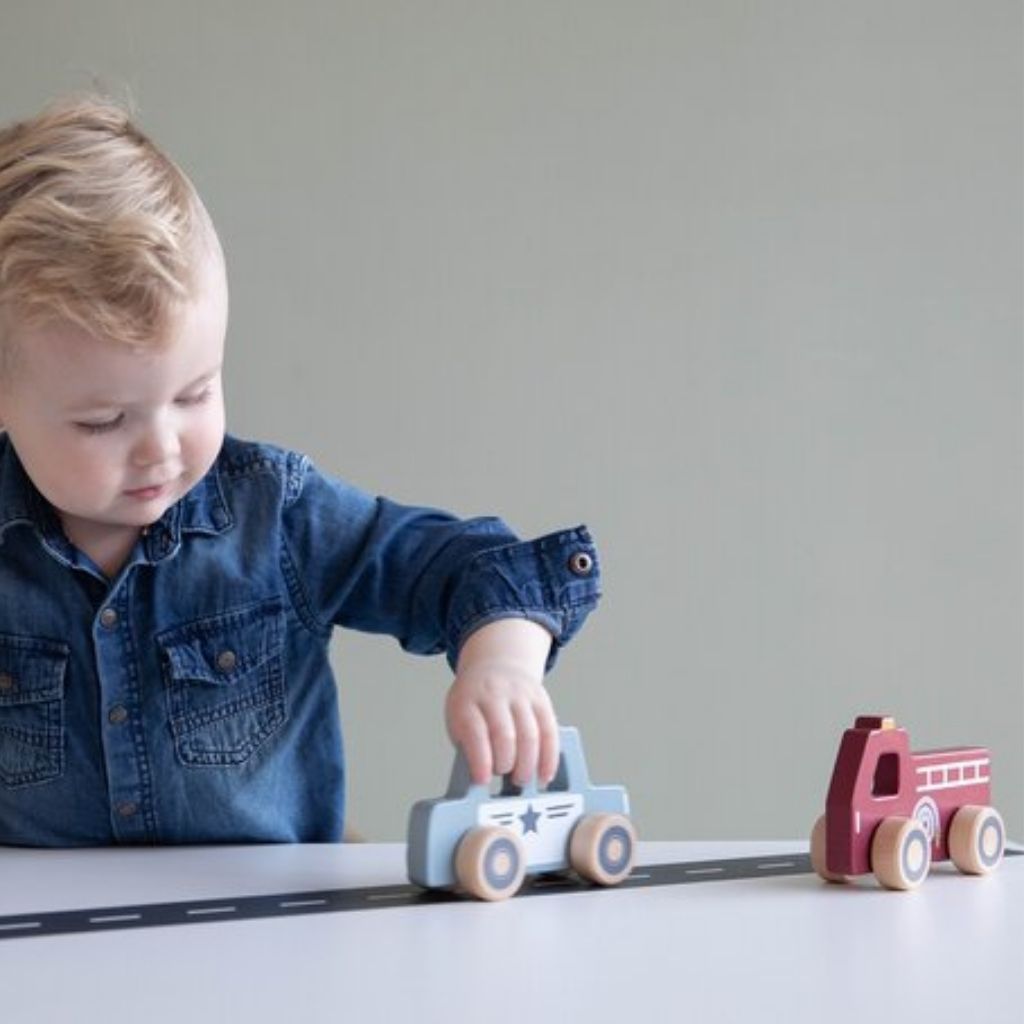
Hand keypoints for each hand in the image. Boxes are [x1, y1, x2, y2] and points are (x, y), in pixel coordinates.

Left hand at [445, 617, 557, 786]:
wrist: (495, 665)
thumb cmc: (474, 702)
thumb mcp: (458, 718)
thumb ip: (467, 745)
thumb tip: (480, 779)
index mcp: (467, 701)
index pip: (475, 732)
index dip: (480, 760)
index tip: (483, 780)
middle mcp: (494, 694)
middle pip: (505, 734)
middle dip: (506, 763)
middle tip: (505, 777)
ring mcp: (520, 695)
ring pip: (530, 734)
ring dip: (528, 764)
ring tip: (521, 779)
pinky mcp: (541, 700)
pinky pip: (549, 731)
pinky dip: (549, 757)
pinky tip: (545, 773)